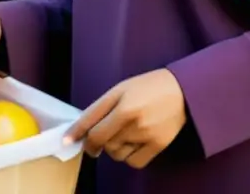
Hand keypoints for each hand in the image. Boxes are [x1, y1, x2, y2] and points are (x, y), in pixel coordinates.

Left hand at [66, 69, 185, 168]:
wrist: (182, 91)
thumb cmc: (146, 87)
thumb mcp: (120, 89)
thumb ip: (101, 107)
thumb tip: (83, 128)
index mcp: (121, 102)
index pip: (91, 122)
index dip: (76, 133)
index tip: (66, 141)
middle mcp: (132, 119)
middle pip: (101, 141)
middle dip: (95, 141)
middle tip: (101, 134)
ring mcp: (146, 134)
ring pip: (116, 153)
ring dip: (112, 148)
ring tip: (121, 135)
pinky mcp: (158, 145)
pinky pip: (133, 162)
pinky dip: (127, 157)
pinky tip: (131, 145)